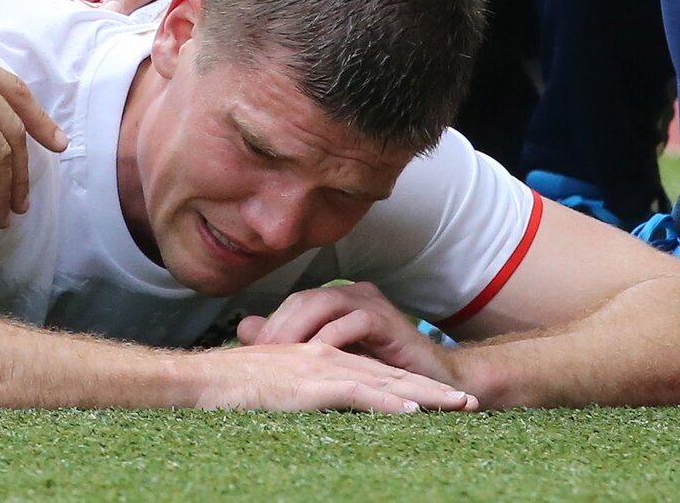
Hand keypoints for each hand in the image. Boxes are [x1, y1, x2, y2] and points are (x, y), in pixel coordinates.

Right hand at [190, 342, 476, 411]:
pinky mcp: (311, 384)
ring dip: (426, 394)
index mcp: (321, 355)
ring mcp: (322, 367)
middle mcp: (328, 355)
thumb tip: (311, 401)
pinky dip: (389, 400)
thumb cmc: (229, 386)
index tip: (443, 396)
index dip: (412, 382)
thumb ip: (297, 387)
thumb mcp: (273, 384)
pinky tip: (414, 410)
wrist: (201, 378)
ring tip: (459, 406)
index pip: (376, 369)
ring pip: (386, 380)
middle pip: (393, 372)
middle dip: (433, 387)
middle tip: (469, 402)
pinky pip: (359, 392)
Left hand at [238, 281, 453, 384]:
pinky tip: (318, 356)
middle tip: (259, 352)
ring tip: (281, 354)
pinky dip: (333, 337)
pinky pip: (355, 322)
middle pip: (305, 299)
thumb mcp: (328, 359)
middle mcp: (353, 295)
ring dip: (300, 330)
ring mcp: (372, 304)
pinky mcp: (389, 322)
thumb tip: (244, 328)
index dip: (272, 323)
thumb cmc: (380, 374)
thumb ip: (288, 341)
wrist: (435, 384)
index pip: (294, 303)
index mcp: (337, 300)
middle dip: (280, 325)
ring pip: (325, 304)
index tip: (249, 350)